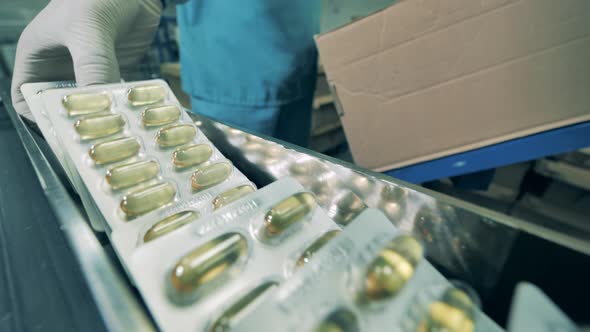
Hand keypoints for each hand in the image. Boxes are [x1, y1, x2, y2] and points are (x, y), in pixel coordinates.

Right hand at [11, 0, 161, 119]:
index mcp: (37, 58)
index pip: (26, 99)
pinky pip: (114, 96)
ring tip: (117, 132)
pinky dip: (123, 106)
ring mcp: (88, 71)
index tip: (62, 133)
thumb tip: (98, 103)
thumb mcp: (88, 29)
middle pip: (61, 107)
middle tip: (95, 140)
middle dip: (76, 122)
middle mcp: (60, 68)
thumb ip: (93, 65)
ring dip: (104, 117)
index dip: (39, 118)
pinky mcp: (113, 70)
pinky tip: (133, 116)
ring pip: (91, 104)